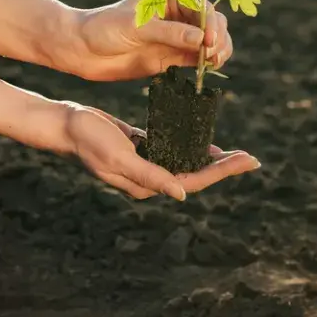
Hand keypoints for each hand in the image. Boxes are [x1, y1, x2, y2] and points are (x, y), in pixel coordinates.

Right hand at [63, 105, 258, 199]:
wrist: (65, 124)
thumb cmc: (89, 140)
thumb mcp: (120, 157)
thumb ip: (151, 176)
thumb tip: (182, 193)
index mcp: (146, 184)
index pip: (193, 181)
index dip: (222, 172)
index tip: (247, 161)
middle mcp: (148, 178)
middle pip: (195, 174)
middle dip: (224, 167)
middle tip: (251, 158)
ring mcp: (145, 163)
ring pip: (185, 162)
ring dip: (209, 158)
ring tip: (235, 154)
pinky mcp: (141, 147)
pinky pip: (172, 148)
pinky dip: (190, 144)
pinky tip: (203, 137)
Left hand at [65, 0, 233, 81]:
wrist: (80, 50)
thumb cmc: (103, 28)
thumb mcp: (136, 27)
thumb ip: (169, 33)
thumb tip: (201, 40)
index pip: (201, 6)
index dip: (211, 22)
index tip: (209, 40)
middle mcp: (176, 15)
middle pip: (211, 23)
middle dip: (219, 36)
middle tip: (214, 55)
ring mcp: (175, 37)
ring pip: (208, 42)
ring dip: (218, 51)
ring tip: (215, 62)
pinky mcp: (171, 57)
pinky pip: (197, 59)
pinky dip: (207, 64)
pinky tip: (208, 69)